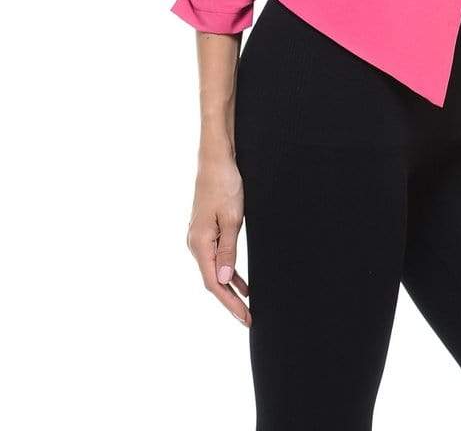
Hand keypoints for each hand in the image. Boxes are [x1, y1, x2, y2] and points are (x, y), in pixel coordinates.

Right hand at [186, 150, 250, 325]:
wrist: (216, 160)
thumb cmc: (225, 185)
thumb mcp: (232, 219)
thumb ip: (227, 251)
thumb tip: (223, 281)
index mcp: (199, 244)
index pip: (213, 283)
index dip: (229, 303)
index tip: (245, 317)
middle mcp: (194, 244)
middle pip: (212, 281)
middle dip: (230, 301)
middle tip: (249, 318)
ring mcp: (199, 238)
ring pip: (214, 271)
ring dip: (230, 288)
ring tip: (247, 306)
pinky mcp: (205, 231)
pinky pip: (217, 258)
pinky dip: (228, 272)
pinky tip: (240, 283)